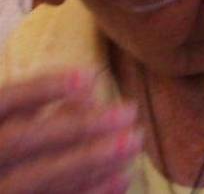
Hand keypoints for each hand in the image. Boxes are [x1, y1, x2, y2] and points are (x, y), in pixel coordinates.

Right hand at [0, 71, 139, 193]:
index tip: (89, 77)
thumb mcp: (14, 119)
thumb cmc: (12, 148)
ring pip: (37, 178)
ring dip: (90, 160)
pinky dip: (90, 193)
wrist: (4, 181)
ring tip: (134, 141)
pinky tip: (122, 177)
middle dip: (77, 125)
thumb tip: (89, 88)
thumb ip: (39, 103)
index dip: (43, 88)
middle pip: (22, 140)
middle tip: (129, 112)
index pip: (6, 101)